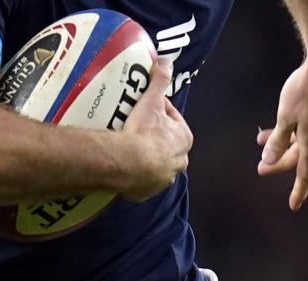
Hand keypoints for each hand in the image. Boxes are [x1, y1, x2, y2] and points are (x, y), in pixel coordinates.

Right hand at [120, 58, 193, 201]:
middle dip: (152, 135)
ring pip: (153, 163)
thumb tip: (165, 60)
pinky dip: (133, 174)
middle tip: (133, 126)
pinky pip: (140, 181)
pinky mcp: (145, 192)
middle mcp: (178, 162)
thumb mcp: (153, 100)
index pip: (171, 119)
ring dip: (143, 156)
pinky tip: (122, 165)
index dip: (156, 110)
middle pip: (164, 143)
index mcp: (184, 139)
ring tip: (126, 146)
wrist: (127, 163)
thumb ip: (160, 80)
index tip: (142, 107)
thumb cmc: (144, 131)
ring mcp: (162, 180)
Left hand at [258, 54, 307, 210]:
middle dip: (279, 162)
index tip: (293, 206)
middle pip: (300, 157)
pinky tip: (283, 120)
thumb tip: (269, 161)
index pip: (306, 174)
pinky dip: (294, 130)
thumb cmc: (305, 89)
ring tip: (262, 139)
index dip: (298, 191)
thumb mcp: (284, 118)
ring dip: (283, 143)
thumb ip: (277, 141)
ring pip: (303, 140)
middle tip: (260, 168)